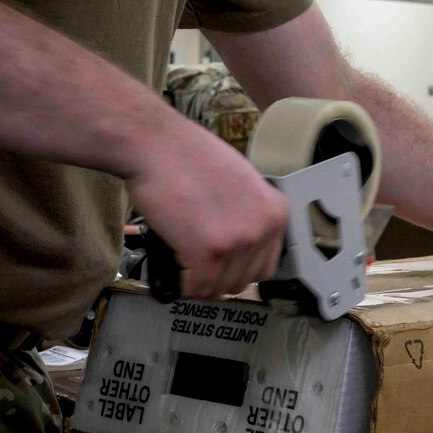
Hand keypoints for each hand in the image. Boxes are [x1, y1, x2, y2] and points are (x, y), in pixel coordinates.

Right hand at [124, 114, 287, 299]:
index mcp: (275, 212)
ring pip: (219, 288)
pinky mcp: (207, 252)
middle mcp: (263, 228)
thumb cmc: (189, 157)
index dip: (237, 269)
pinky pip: (196, 287)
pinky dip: (182, 285)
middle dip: (217, 276)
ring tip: (182, 259)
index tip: (220, 266)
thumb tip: (241, 245)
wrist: (157, 144)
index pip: (265, 267)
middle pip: (243, 281)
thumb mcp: (241, 182)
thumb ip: (248, 215)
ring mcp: (237, 241)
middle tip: (196, 262)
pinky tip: (174, 266)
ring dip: (198, 281)